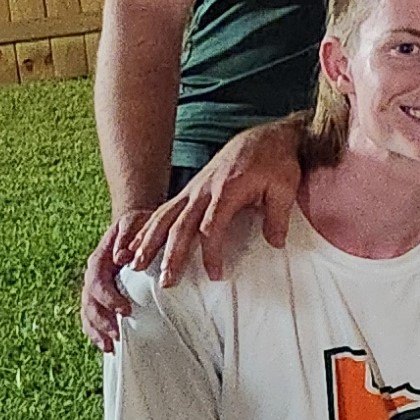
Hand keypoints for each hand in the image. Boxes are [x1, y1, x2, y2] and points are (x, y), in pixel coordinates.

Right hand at [78, 221, 136, 354]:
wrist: (137, 226)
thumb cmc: (141, 223)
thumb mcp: (136, 221)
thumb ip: (128, 234)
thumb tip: (121, 257)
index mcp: (100, 259)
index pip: (97, 281)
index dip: (108, 298)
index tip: (126, 310)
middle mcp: (94, 275)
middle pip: (89, 301)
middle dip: (102, 320)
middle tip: (117, 334)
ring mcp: (96, 287)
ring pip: (88, 312)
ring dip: (97, 330)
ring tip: (109, 346)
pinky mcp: (103, 296)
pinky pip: (93, 316)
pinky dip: (96, 332)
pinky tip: (106, 347)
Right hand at [133, 117, 301, 275]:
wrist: (265, 138)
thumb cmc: (276, 163)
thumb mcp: (285, 187)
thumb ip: (277, 216)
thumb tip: (276, 244)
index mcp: (227, 190)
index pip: (212, 227)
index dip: (211, 252)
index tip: (215, 275)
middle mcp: (204, 190)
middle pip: (181, 225)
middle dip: (171, 254)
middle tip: (166, 281)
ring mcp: (194, 190)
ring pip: (165, 217)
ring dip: (149, 242)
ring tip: (135, 265)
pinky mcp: (190, 191)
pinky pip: (164, 210)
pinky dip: (147, 228)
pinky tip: (134, 245)